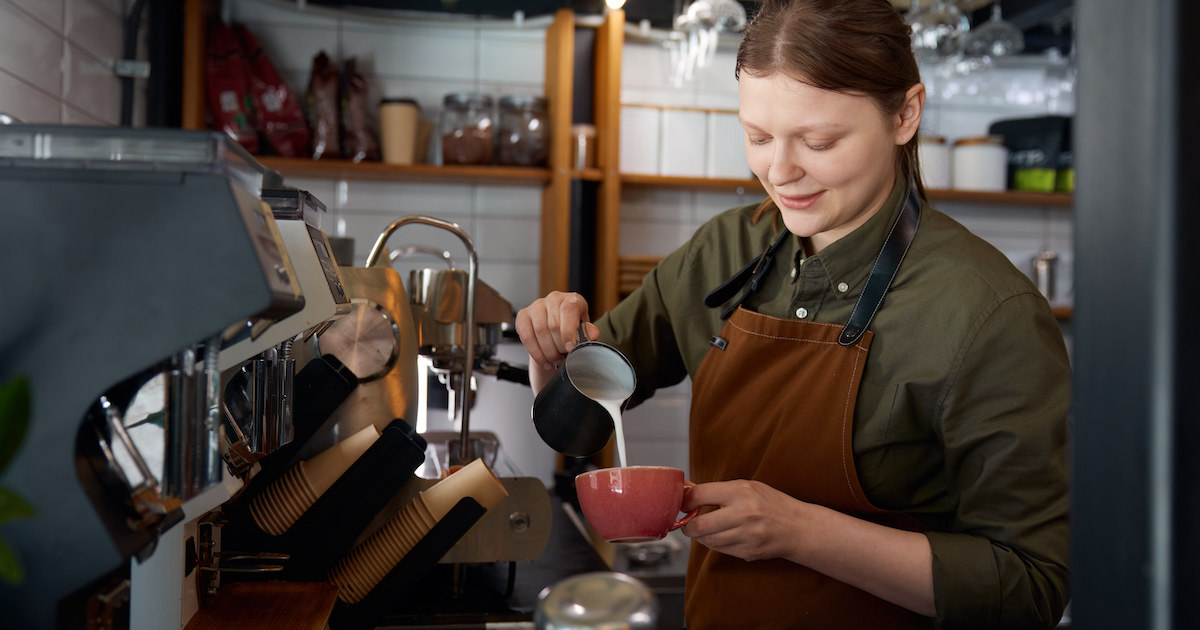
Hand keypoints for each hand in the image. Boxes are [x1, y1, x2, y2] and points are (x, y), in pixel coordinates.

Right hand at [515, 291, 596, 391]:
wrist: (557, 336)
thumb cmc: (573, 332)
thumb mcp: (585, 333)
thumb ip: (588, 333)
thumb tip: (593, 333)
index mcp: (573, 300)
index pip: (568, 310)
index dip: (569, 331)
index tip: (571, 348)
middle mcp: (554, 299)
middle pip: (553, 324)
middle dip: (559, 346)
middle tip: (564, 359)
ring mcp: (537, 306)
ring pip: (539, 330)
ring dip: (548, 351)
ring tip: (555, 361)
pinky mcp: (523, 316)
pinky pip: (526, 336)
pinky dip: (536, 353)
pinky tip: (544, 361)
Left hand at [680, 479, 935, 615]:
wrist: (799, 528)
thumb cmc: (772, 503)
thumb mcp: (748, 487)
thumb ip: (718, 490)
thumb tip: (687, 491)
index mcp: (741, 492)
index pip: (700, 495)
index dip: (684, 500)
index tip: (680, 502)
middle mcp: (743, 514)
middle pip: (698, 525)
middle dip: (687, 526)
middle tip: (686, 523)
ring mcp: (746, 536)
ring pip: (707, 541)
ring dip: (701, 536)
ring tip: (705, 528)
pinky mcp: (747, 552)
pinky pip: (720, 550)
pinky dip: (715, 544)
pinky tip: (722, 536)